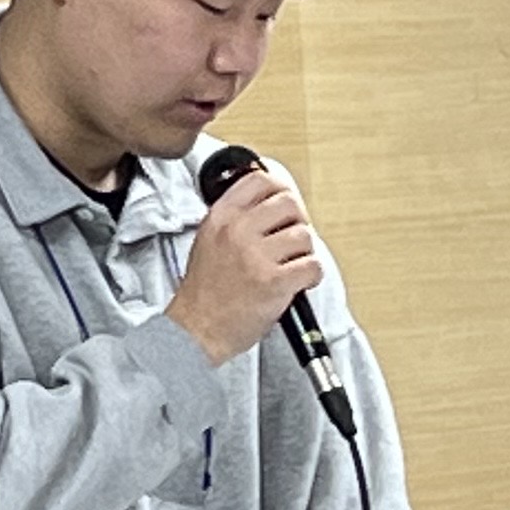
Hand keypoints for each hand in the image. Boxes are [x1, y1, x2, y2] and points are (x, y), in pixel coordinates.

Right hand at [165, 161, 323, 365]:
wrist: (197, 329)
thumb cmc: (204, 292)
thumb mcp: (207, 240)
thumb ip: (233, 219)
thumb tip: (268, 204)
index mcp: (220, 218)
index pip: (260, 180)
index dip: (280, 188)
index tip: (284, 201)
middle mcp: (237, 232)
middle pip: (289, 203)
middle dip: (297, 220)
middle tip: (292, 237)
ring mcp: (256, 256)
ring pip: (304, 235)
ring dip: (304, 251)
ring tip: (291, 264)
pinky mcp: (275, 282)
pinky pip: (312, 266)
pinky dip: (312, 275)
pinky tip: (298, 281)